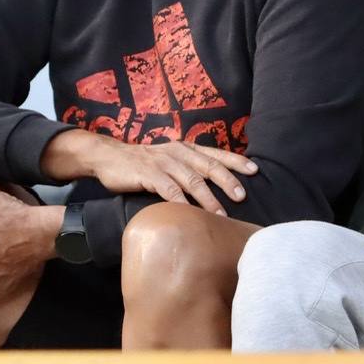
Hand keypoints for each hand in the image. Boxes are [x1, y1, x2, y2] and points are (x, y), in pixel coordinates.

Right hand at [42, 129, 257, 215]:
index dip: (236, 161)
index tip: (255, 170)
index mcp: (185, 148)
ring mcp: (163, 162)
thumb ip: (189, 170)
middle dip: (227, 181)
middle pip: (208, 166)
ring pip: (191, 180)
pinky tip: (189, 214)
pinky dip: (181, 202)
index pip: (216, 153)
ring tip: (221, 215)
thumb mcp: (169, 161)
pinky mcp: (148, 174)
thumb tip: (214, 188)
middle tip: (242, 196)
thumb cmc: (144, 164)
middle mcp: (177, 152)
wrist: (109, 157)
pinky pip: (168, 189)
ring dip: (208, 199)